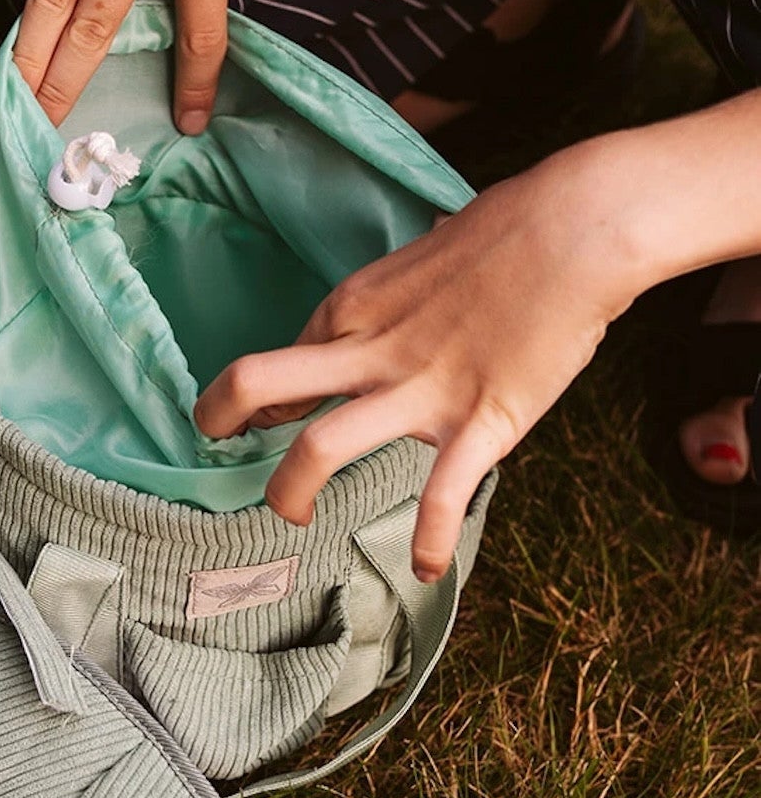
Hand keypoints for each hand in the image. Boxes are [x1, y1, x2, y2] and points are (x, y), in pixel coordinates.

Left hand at [194, 139, 655, 581]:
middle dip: (222, 420)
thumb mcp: (426, 256)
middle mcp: (370, 349)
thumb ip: (400, 293)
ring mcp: (419, 391)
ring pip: (320, 449)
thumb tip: (404, 298)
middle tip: (219, 447)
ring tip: (293, 518)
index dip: (259, 393)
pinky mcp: (478, 422)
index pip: (283, 356)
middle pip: (259, 383)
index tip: (256, 416)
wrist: (579, 229)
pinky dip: (431, 540)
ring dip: (290, 493)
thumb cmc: (510, 231)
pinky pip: (442, 495)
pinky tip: (427, 567)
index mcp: (354, 306)